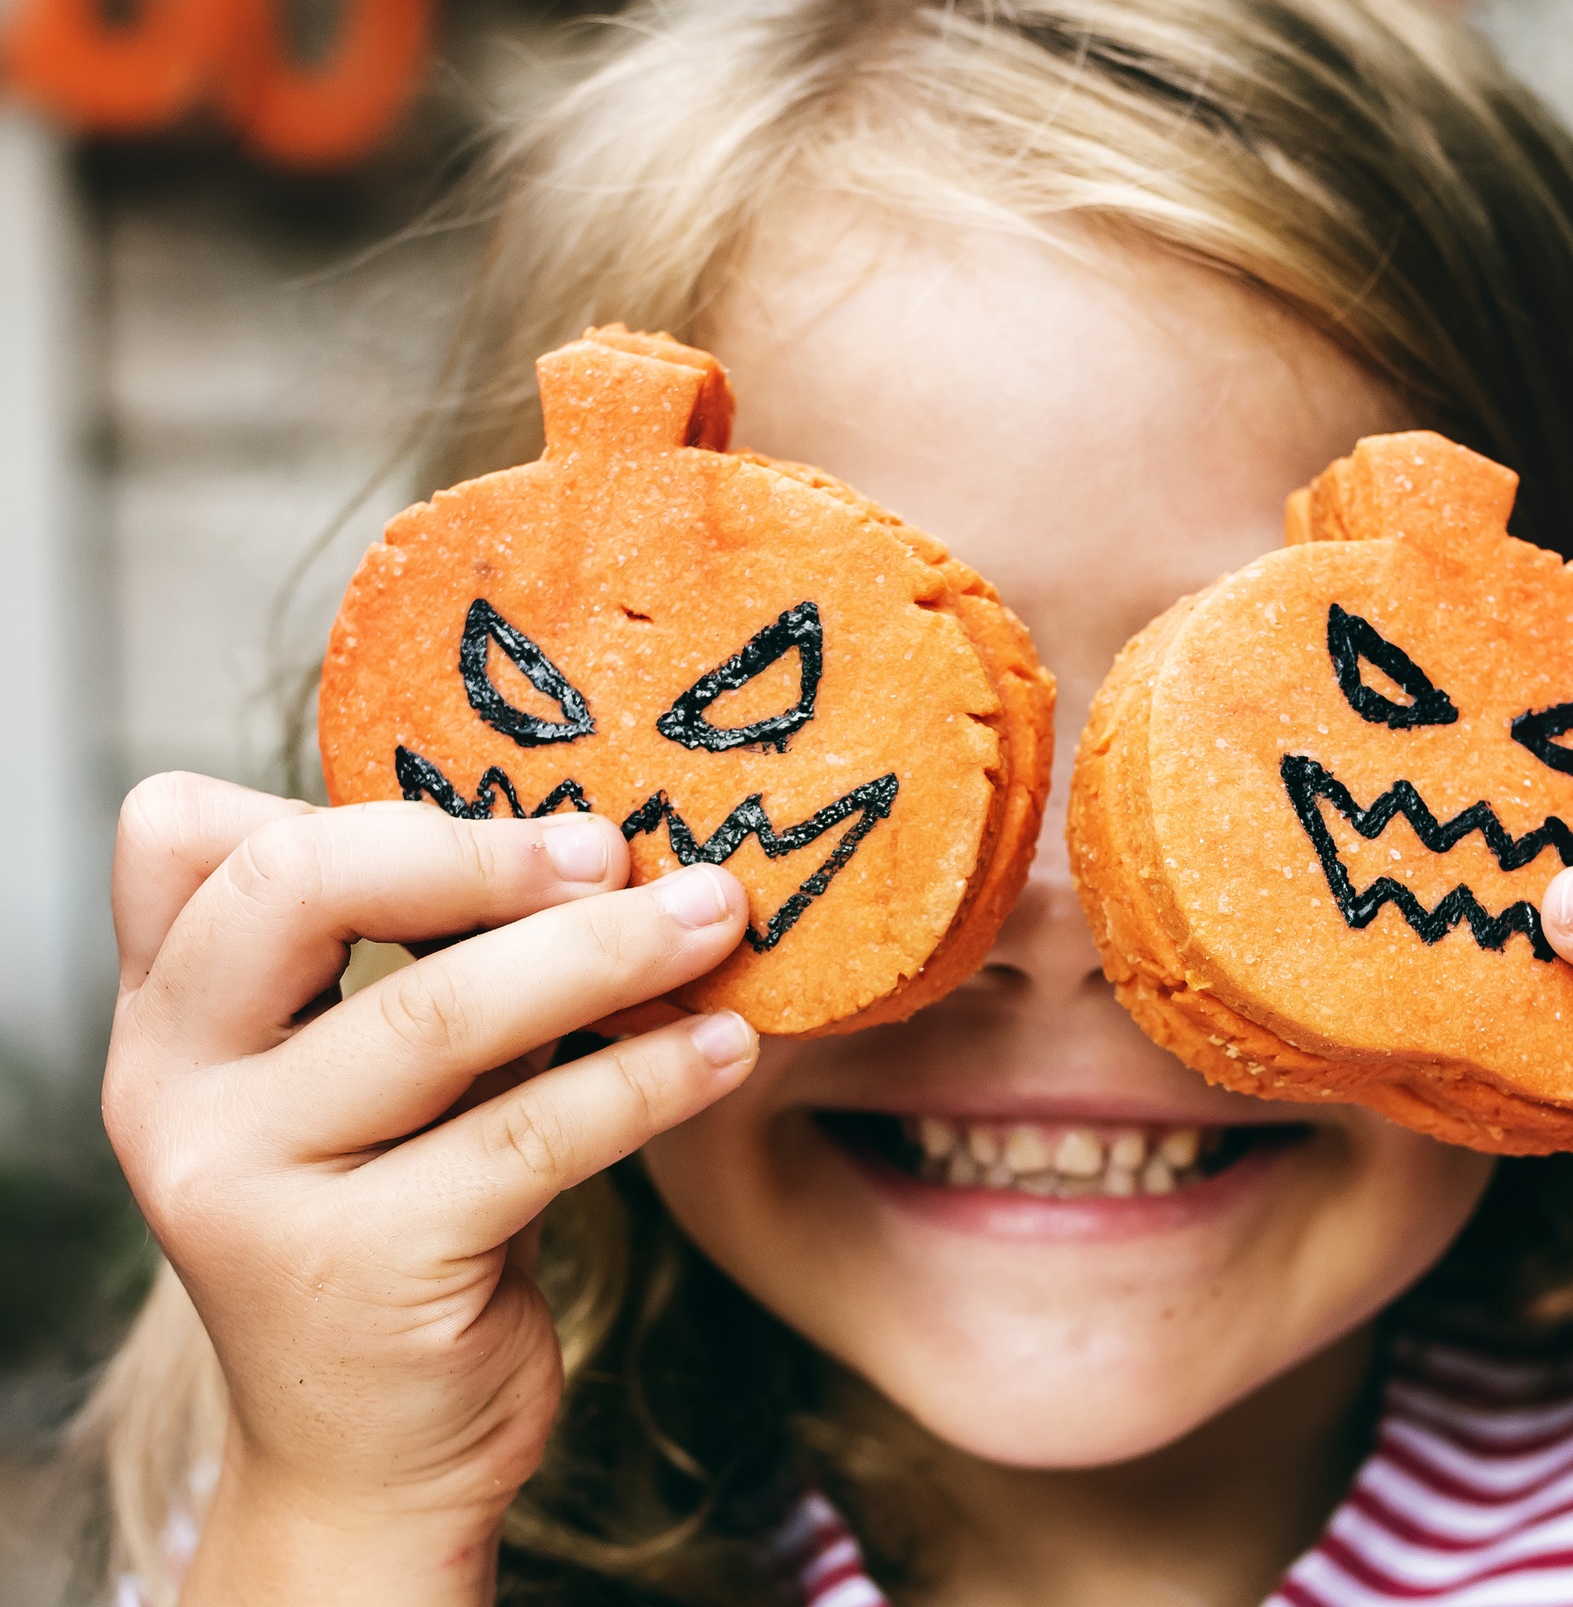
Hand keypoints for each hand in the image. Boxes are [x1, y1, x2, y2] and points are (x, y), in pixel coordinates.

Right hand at [102, 776, 759, 1605]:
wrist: (373, 1453)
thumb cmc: (404, 1224)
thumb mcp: (382, 1083)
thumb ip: (425, 963)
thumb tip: (604, 831)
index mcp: (170, 1020)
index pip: (180, 836)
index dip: (341, 798)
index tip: (505, 808)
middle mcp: (173, 1091)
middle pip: (298, 888)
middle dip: (481, 849)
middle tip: (620, 845)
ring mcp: (247, 1185)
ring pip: (435, 1013)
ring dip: (604, 952)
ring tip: (716, 921)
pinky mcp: (359, 1269)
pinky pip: (530, 1135)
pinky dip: (646, 1076)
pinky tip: (723, 1049)